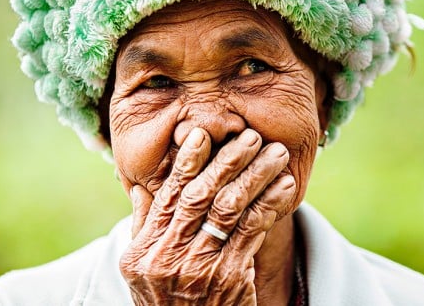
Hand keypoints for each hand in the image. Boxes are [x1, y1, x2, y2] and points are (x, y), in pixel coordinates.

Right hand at [120, 127, 296, 304]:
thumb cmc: (166, 303)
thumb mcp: (141, 270)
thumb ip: (143, 227)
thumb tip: (139, 189)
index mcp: (145, 250)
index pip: (168, 195)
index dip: (186, 162)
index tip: (203, 134)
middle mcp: (168, 257)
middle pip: (201, 196)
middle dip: (228, 161)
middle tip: (251, 137)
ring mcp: (200, 269)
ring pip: (230, 208)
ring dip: (256, 176)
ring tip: (276, 154)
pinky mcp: (230, 279)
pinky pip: (253, 231)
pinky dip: (270, 204)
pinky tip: (284, 187)